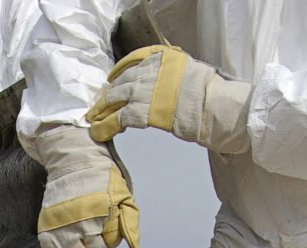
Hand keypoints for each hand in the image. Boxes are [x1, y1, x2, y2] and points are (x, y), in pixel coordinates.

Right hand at [29, 126, 139, 247]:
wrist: (71, 161)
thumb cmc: (99, 178)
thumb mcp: (123, 194)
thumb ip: (130, 222)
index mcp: (103, 213)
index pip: (113, 242)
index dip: (113, 236)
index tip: (109, 225)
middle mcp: (82, 223)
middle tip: (96, 235)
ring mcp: (64, 230)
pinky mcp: (48, 234)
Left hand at [87, 45, 250, 154]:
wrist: (213, 107)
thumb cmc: (208, 95)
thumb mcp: (190, 72)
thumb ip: (172, 75)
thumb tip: (163, 84)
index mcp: (164, 57)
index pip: (133, 60)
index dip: (119, 72)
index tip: (110, 80)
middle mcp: (151, 69)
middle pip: (121, 80)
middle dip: (108, 94)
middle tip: (97, 105)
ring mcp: (145, 88)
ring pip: (115, 97)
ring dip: (102, 110)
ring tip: (93, 119)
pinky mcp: (142, 110)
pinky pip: (117, 118)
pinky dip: (106, 126)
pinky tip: (99, 132)